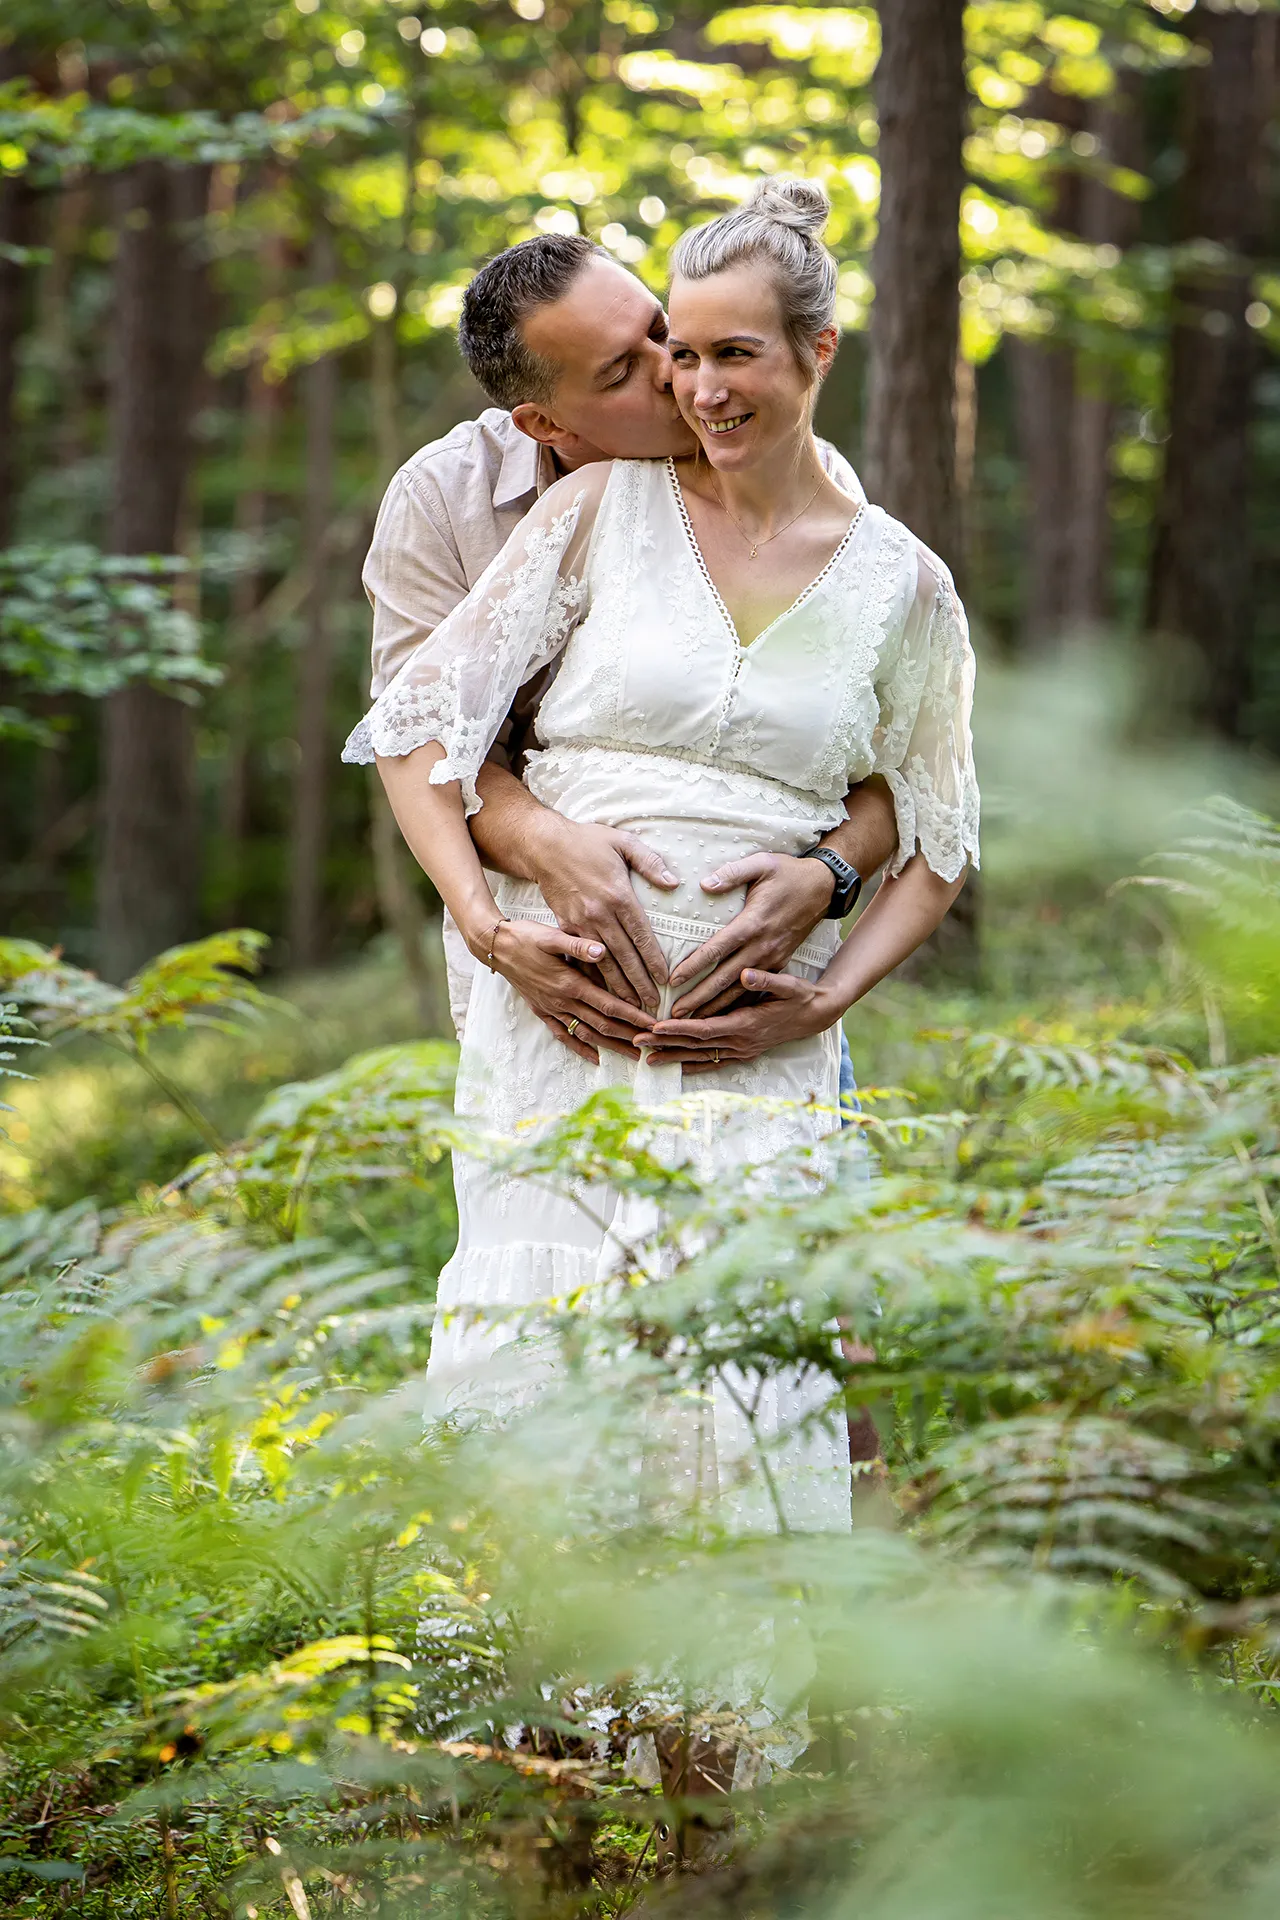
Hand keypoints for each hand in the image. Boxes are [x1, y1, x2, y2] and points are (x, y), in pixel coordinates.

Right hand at [488, 920, 654, 1065]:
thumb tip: (602, 950)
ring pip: (586, 1034)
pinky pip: (563, 1035)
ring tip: (633, 1056)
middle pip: (602, 1025)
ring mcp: (551, 1009)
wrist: (495, 947)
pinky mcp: (542, 1011)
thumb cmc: (524, 937)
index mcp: (570, 983)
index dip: (633, 1017)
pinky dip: (580, 1048)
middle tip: (653, 1045)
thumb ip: (577, 946)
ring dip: (611, 1046)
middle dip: (630, 1037)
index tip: (653, 1026)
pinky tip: (595, 1057)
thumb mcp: (551, 936)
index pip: (609, 1005)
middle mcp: (562, 1001)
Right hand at [531, 817, 679, 1013]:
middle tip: (652, 1004)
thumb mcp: (623, 841)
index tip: (665, 979)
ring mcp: (580, 923)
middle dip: (639, 982)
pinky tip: (600, 991)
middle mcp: (600, 914)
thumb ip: (650, 861)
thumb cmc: (586, 841)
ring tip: (630, 1006)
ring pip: (603, 962)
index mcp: (618, 896)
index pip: (642, 935)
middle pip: (625, 956)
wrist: (544, 846)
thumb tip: (673, 882)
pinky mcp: (565, 926)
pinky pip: (581, 957)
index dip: (654, 960)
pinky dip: (592, 976)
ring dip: (618, 986)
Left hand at [637, 967, 838, 1072]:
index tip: (655, 1027)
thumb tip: (746, 973)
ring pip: (701, 1057)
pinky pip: (713, 1062)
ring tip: (645, 1059)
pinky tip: (675, 1067)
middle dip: (665, 1045)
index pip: (705, 1028)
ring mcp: (741, 1050)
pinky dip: (693, 1066)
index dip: (679, 1029)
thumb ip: (767, 980)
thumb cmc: (801, 996)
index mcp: (746, 1025)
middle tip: (636, 1043)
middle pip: (695, 1046)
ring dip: (673, 1058)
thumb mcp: (789, 984)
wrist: (816, 1015)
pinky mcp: (743, 1052)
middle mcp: (741, 1042)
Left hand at [667, 853, 833, 1015]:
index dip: (693, 966)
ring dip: (715, 1007)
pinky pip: (754, 988)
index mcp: (752, 923)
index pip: (716, 949)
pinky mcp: (779, 962)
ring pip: (739, 989)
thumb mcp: (762, 864)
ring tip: (692, 1023)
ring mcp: (772, 958)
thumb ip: (732, 873)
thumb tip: (705, 883)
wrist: (824, 888)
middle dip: (699, 998)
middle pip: (724, 978)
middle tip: (674, 1015)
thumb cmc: (789, 873)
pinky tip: (721, 1015)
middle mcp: (761, 946)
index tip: (673, 981)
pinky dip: (736, 1003)